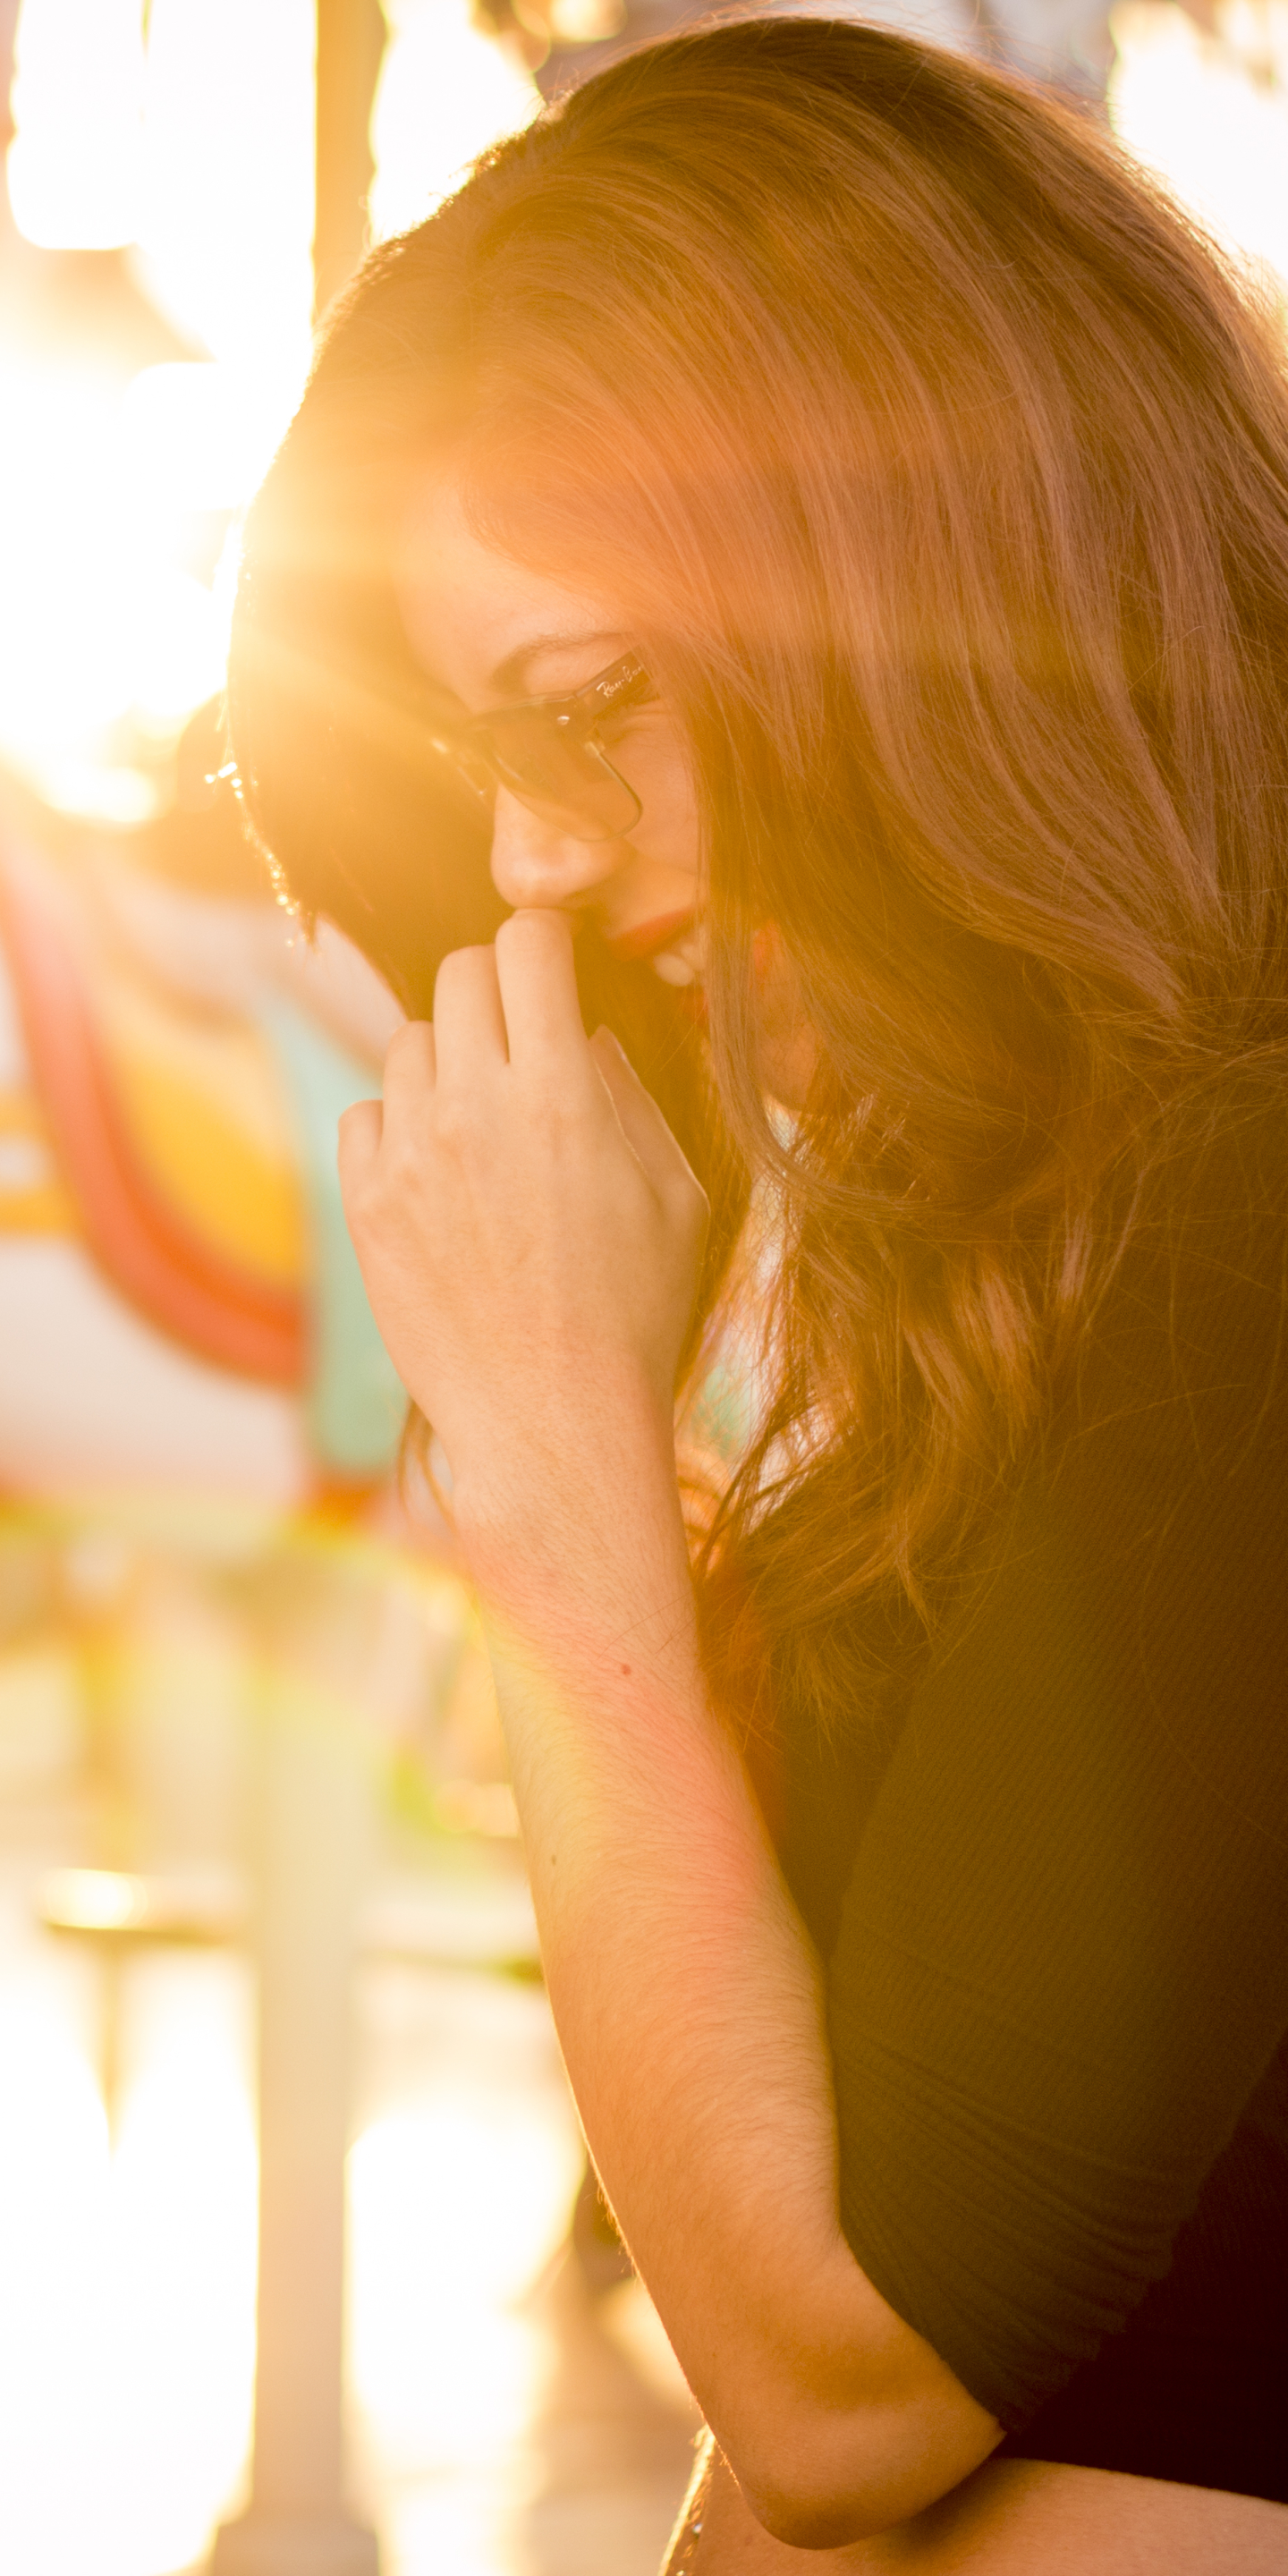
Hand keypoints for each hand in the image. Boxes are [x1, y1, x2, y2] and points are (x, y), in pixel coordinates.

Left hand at [337, 909, 707, 1524]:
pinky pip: (364, 1113)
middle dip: (497, 989)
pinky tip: (440, 1171)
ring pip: (407, 1042)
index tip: (555, 967)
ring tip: (485, 1122)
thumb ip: (631, 1096)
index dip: (546, 942)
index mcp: (561, 1094)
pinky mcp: (366, 1205)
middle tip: (522, 1038)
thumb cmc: (634, 1316)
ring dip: (448, 1060)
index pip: (527, 944)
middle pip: (458, 973)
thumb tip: (586, 1034)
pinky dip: (398, 1124)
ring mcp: (409, 1155)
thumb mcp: (675, 1197)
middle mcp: (474, 1108)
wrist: (552, 1424)